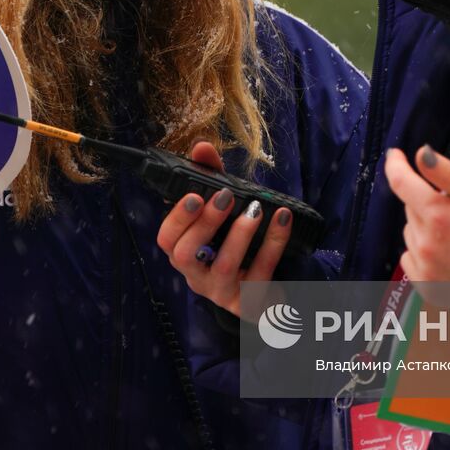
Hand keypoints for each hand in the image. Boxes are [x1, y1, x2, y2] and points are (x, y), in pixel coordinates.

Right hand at [154, 141, 292, 316]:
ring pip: (223, 267)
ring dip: (239, 234)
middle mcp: (197, 276)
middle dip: (204, 223)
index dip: (176, 218)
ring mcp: (222, 292)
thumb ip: (210, 179)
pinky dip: (274, 243)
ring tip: (255, 209)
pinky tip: (282, 219)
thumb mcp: (221, 214)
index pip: (166, 239)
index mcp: (184, 254)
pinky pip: (261, 274)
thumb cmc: (234, 246)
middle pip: (186, 255)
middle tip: (224, 196)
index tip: (194, 194)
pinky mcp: (250, 302)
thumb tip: (202, 147)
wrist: (263, 293)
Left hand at [385, 145, 449, 285]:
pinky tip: (449, 254)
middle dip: (427, 201)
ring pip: (411, 231)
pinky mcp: (425, 286)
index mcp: (440, 217)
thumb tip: (422, 154)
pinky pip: (410, 257)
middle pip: (410, 206)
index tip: (396, 155)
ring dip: (426, 226)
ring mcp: (424, 268)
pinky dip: (423, 251)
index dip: (396, 164)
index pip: (401, 182)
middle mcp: (426, 244)